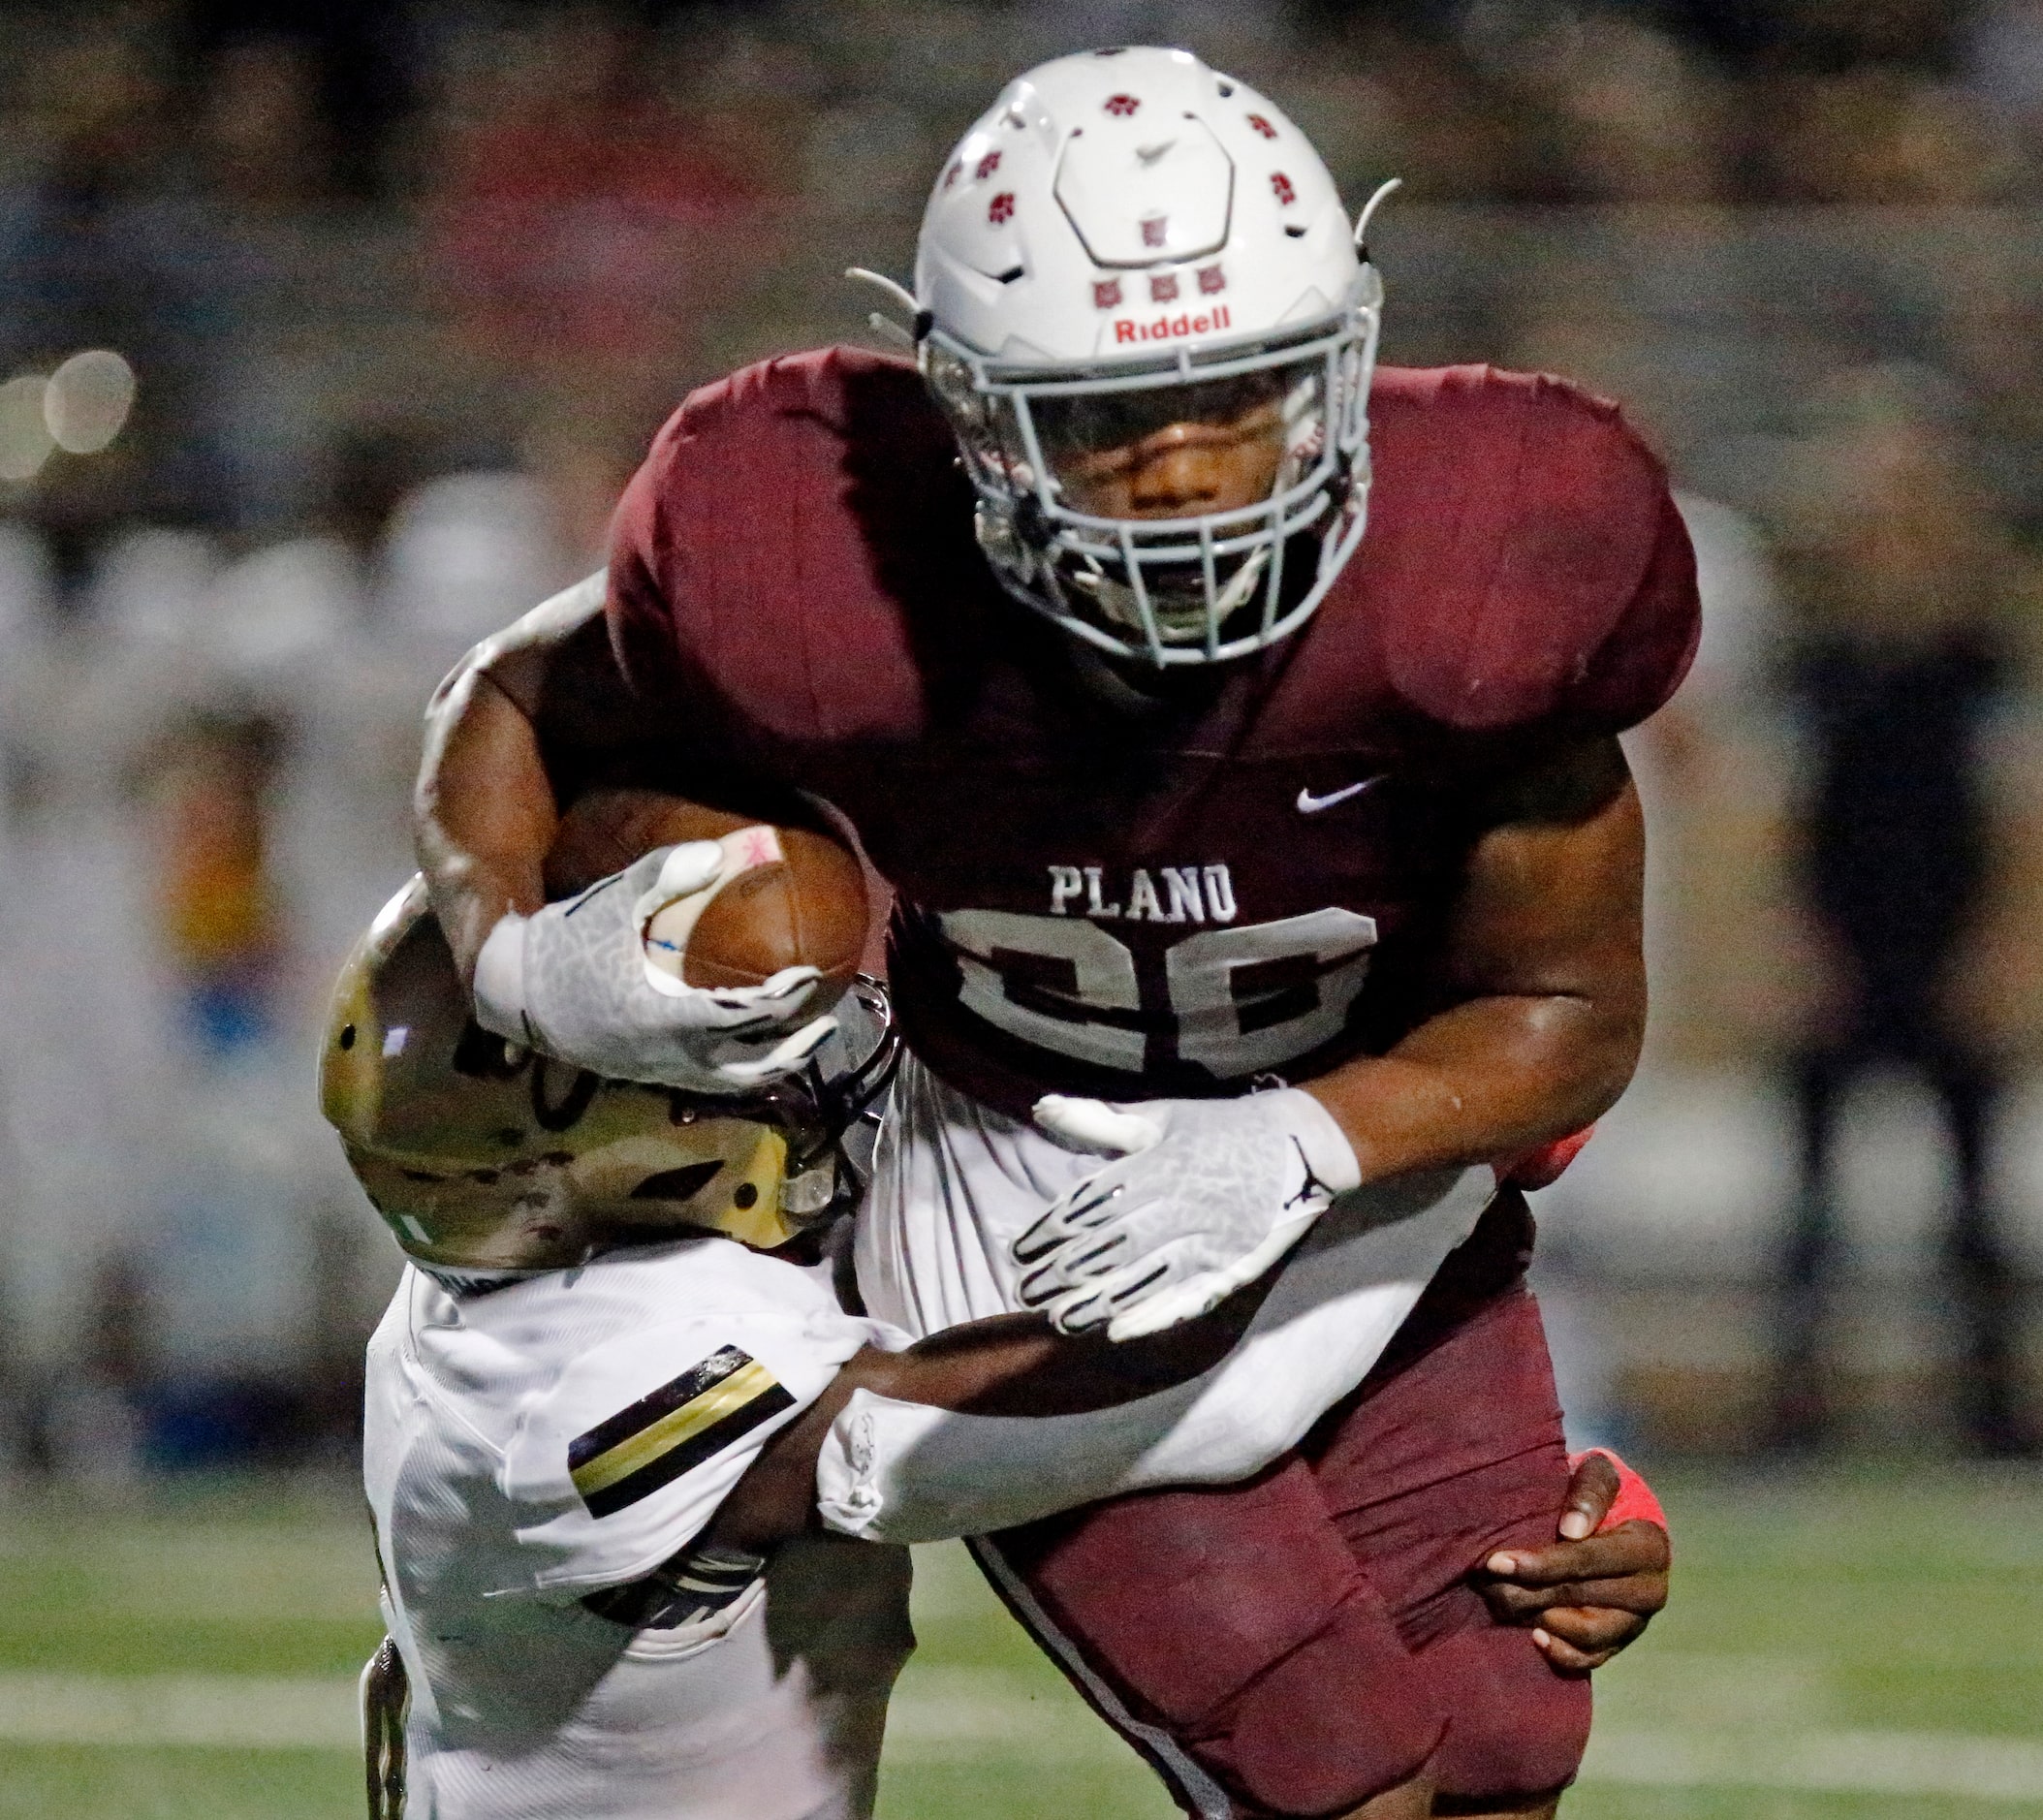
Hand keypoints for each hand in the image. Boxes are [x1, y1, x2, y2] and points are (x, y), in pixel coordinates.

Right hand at [472, 843, 836, 1090]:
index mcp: (663, 1017)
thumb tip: (720, 855)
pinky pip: (711, 1081)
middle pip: (752, 1067)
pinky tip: (758, 1047)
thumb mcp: (610, 901)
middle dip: (795, 1047)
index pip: (742, 1017)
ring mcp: (660, 1071)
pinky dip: (743, 1069)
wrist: (513, 993)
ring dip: (775, 1065)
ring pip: (733, 1083)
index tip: (811, 975)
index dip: (784, 999)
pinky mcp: (650, 1074)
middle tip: (828, 1020)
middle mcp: (668, 1055)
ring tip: (806, 1040)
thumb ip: (663, 875)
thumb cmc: (564, 942)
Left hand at [1012, 1089, 1361, 1341]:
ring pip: (1146, 1277)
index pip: (1092, 1204)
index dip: (1052, 1230)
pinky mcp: (1232, 1267)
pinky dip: (1153, 1316)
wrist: (1296, 1144)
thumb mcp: (1158, 1116)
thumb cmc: (1216, 1129)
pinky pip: (1189, 1297)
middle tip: (1026, 1291)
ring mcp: (1209, 1240)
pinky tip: (1119, 1331)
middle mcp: (1181, 1204)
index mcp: (1158, 1165)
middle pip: (1113, 1245)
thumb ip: (1099, 1119)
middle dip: (1065, 1272)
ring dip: (1099, 1302)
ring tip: (1059, 1320)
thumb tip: (1042, 1105)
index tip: (1019, 1250)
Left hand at [1473, 1449, 1670, 1673]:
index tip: (1497, 1561)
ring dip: (1540, 1619)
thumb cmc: (1599, 1493)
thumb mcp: (1598, 1475)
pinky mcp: (1622, 1642)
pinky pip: (1592, 1659)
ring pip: (1586, 1632)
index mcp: (1648, 1546)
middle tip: (1487, 1582)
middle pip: (1580, 1596)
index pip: (1587, 1560)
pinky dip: (1562, 1653)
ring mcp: (1637, 1621)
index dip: (1541, 1563)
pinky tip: (1533, 1636)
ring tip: (1503, 1600)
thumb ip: (1589, 1491)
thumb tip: (1571, 1530)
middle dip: (1528, 1590)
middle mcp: (1650, 1589)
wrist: (1616, 1521)